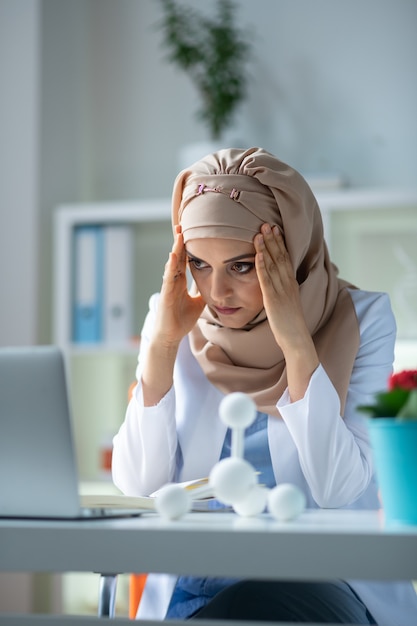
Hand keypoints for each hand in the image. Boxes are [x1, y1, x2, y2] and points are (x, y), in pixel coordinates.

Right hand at [153, 226, 204, 346]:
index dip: (188, 246)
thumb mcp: (198, 303)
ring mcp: (168, 286)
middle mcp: (173, 281)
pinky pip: (168, 278)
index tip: (192, 232)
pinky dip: (171, 266)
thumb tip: (216, 285)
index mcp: (180, 282)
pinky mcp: (165, 294)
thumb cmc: (181, 319)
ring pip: (172, 264)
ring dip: (176, 249)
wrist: (171, 335)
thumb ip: (204, 292)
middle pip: (178, 257)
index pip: (185, 260)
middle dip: (180, 241)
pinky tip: (173, 256)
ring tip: (178, 234)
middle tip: (182, 224)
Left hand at [254, 224, 318, 400]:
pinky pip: (267, 280)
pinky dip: (262, 265)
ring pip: (274, 264)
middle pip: (281, 257)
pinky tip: (258, 254)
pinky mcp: (273, 300)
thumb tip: (275, 286)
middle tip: (266, 223)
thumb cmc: (290, 326)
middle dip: (273, 239)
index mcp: (291, 285)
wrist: (297, 341)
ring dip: (267, 247)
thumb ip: (281, 293)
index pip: (285, 259)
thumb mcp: (286, 305)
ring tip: (260, 232)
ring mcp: (281, 291)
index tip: (274, 229)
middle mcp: (288, 284)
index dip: (279, 243)